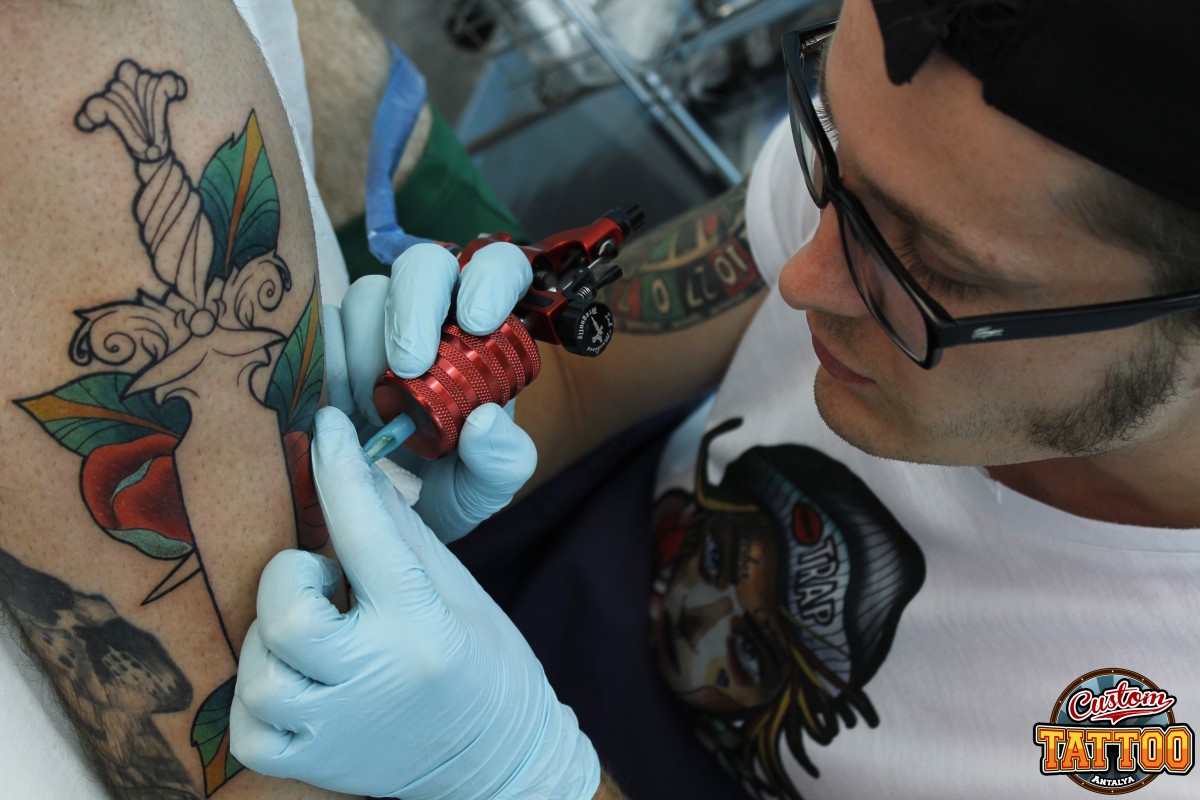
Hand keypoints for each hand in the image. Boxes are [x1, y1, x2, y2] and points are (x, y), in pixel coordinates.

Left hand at [229, 407, 599, 799]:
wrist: (501, 759)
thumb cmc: (486, 663)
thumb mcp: (458, 589)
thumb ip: (401, 531)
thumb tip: (361, 469)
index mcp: (421, 625)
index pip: (366, 531)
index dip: (342, 468)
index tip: (329, 424)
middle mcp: (376, 677)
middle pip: (288, 612)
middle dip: (293, 578)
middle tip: (325, 581)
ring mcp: (341, 729)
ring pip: (260, 669)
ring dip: (275, 638)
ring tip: (315, 635)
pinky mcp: (315, 766)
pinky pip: (246, 727)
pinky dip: (257, 698)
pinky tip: (293, 681)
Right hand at [324, 241, 535, 541]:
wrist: (387, 516)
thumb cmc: (448, 487)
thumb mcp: (487, 487)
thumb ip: (502, 459)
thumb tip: (486, 421)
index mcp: (486, 333)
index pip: (499, 268)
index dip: (490, 278)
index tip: (478, 321)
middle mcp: (433, 315)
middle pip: (424, 266)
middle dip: (416, 306)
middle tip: (410, 367)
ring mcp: (376, 324)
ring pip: (367, 295)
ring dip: (366, 349)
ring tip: (369, 412)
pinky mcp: (327, 342)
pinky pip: (318, 326)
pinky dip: (322, 360)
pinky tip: (332, 405)